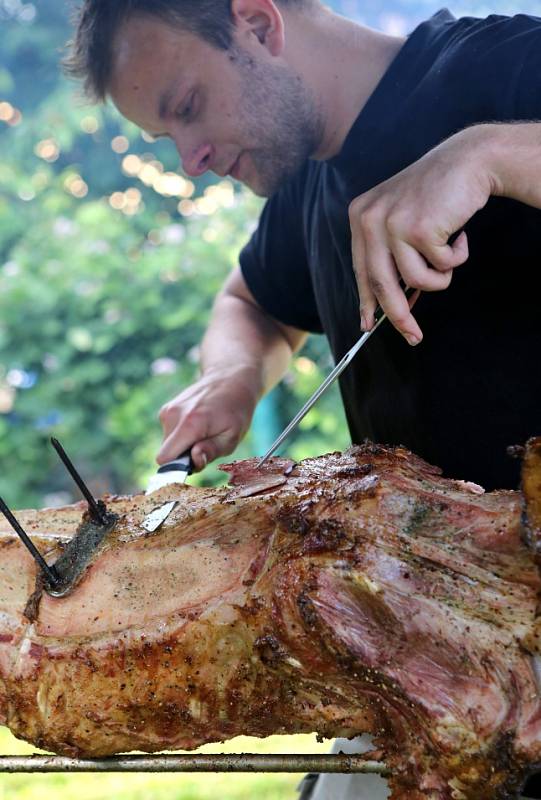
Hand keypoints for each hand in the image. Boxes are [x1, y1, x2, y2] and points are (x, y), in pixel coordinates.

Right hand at [157, 365, 259, 469]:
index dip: (178, 467)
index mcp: (189, 424)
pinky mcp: (167, 409)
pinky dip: (182, 435)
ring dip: (184, 445)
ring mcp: (168, 410)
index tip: (193, 464)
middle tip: (206, 444)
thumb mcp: (232, 436)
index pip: (164, 458)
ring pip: (168, 444)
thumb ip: (212, 451)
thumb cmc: (235, 410)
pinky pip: (170, 434)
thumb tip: (194, 461)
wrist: (230, 379)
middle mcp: (173, 415)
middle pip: (167, 453)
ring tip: (205, 432)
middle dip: (184, 456)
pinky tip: (198, 424)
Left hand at [348, 127, 492, 342]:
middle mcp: (369, 219)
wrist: (468, 160)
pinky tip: (459, 235)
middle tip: (413, 337)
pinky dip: (456, 258)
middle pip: (380, 284)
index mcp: (360, 216)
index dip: (366, 302)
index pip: (360, 270)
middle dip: (399, 316)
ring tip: (451, 254)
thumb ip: (395, 257)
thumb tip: (399, 304)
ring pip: (415, 281)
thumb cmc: (438, 195)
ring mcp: (392, 223)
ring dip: (440, 277)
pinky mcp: (418, 229)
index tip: (367, 326)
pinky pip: (441, 268)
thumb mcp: (405, 222)